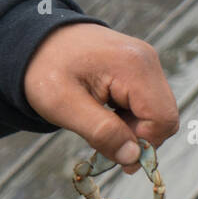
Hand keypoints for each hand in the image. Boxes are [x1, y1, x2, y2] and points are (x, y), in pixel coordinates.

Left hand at [22, 23, 178, 173]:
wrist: (33, 41)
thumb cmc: (44, 69)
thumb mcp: (63, 105)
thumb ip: (100, 132)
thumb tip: (133, 157)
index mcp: (133, 66)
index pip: (162, 119)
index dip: (143, 143)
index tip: (112, 152)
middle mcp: (146, 60)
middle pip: (164, 116)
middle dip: (137, 136)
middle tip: (102, 141)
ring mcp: (144, 61)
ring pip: (156, 111)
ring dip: (131, 127)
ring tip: (97, 123)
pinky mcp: (137, 66)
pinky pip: (146, 101)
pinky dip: (129, 116)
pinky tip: (103, 113)